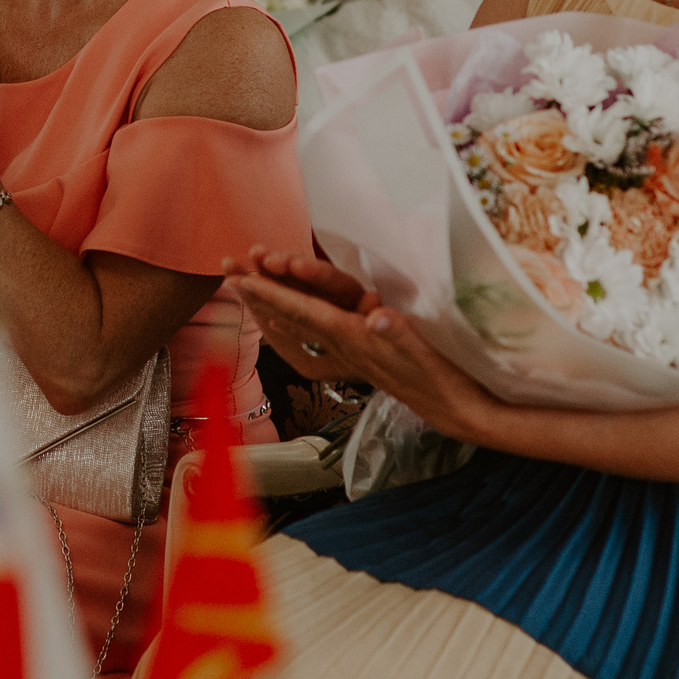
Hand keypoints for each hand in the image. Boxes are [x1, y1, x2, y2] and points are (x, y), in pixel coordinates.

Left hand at [225, 246, 490, 437]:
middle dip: (257, 294)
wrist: (453, 410)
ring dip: (267, 304)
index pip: (304, 313)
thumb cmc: (442, 378)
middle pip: (289, 318)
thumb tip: (376, 318)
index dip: (272, 295)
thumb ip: (400, 333)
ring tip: (242, 285)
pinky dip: (289, 323)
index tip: (241, 279)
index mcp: (354, 340)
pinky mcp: (357, 356)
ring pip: (295, 327)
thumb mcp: (425, 352)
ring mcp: (347, 353)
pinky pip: (311, 338)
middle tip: (226, 269)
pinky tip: (280, 320)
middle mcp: (342, 347)